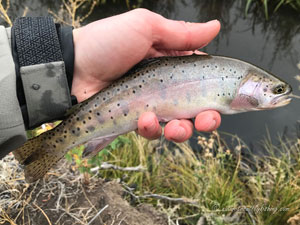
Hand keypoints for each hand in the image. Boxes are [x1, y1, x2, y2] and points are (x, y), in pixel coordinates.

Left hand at [72, 8, 220, 141]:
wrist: (72, 67)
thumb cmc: (106, 42)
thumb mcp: (145, 28)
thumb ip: (181, 33)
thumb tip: (215, 27)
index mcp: (171, 65)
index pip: (202, 82)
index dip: (217, 93)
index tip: (227, 101)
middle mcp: (164, 87)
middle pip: (195, 109)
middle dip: (207, 120)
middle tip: (208, 121)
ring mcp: (150, 106)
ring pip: (177, 126)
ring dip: (181, 131)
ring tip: (173, 126)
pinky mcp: (134, 122)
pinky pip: (151, 133)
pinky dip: (151, 130)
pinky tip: (143, 120)